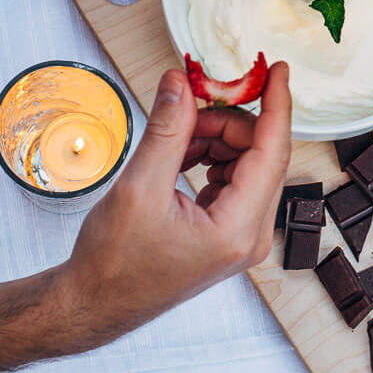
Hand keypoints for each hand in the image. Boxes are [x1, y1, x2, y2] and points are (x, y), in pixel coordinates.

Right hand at [57, 63, 291, 348]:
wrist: (94, 304)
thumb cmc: (112, 263)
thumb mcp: (138, 187)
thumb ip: (167, 130)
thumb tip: (180, 82)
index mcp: (238, 229)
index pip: (273, 151)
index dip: (277, 104)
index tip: (279, 69)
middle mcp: (251, 235)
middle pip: (259, 153)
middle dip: (224, 123)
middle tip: (182, 109)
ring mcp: (243, 236)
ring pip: (246, 162)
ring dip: (214, 140)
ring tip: (171, 143)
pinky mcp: (230, 233)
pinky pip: (234, 179)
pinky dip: (210, 158)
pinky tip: (178, 158)